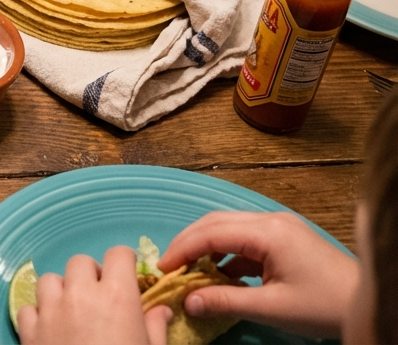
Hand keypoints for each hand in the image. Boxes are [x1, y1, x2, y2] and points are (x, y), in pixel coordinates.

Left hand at [18, 246, 171, 344]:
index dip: (124, 263)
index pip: (118, 254)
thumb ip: (155, 327)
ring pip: (49, 279)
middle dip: (90, 275)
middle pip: (80, 262)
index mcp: (116, 295)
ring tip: (71, 310)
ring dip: (61, 290)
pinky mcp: (28, 330)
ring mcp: (50, 310)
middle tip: (99, 296)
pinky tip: (49, 329)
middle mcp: (80, 294)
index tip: (127, 276)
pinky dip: (37, 314)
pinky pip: (28, 308)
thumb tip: (161, 311)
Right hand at [159, 211, 359, 338]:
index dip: (182, 249)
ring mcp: (279, 227)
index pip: (211, 232)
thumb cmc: (323, 305)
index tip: (161, 268)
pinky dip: (225, 252)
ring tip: (189, 270)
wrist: (367, 302)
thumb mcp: (271, 308)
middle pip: (216, 221)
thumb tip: (186, 302)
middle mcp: (271, 221)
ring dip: (205, 245)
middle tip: (168, 266)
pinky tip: (219, 273)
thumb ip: (225, 301)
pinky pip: (244, 237)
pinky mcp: (285, 238)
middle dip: (188, 242)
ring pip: (228, 226)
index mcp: (268, 233)